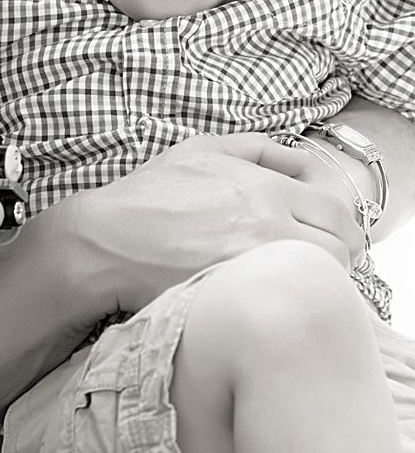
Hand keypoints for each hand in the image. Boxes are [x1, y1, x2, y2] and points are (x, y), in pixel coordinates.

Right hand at [54, 132, 364, 320]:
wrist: (107, 240)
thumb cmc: (151, 193)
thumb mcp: (203, 150)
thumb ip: (259, 148)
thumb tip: (301, 159)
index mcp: (266, 189)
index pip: (340, 215)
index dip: (346, 231)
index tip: (336, 239)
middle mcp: (268, 226)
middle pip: (339, 252)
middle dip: (337, 258)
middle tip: (319, 264)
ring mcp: (254, 267)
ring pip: (319, 283)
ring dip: (316, 282)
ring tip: (294, 283)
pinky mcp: (237, 299)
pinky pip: (286, 304)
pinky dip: (288, 301)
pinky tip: (272, 299)